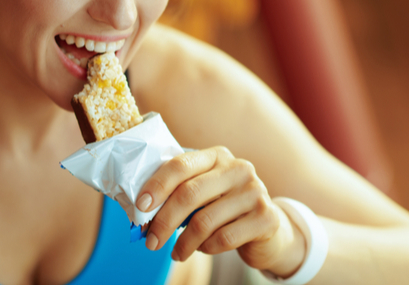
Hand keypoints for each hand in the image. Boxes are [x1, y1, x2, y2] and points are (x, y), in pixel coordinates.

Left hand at [136, 146, 305, 275]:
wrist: (268, 227)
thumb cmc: (225, 208)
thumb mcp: (205, 191)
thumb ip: (180, 191)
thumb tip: (142, 210)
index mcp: (216, 156)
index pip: (180, 165)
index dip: (157, 185)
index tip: (140, 207)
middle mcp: (238, 168)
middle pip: (189, 193)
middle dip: (164, 220)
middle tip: (151, 241)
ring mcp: (255, 191)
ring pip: (205, 221)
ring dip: (184, 242)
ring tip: (177, 253)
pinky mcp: (266, 217)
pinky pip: (224, 238)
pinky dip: (207, 248)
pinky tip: (204, 249)